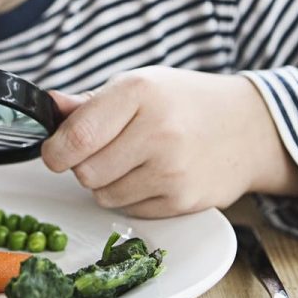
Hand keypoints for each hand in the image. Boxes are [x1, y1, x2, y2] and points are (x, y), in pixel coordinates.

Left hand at [40, 67, 297, 216]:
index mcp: (140, 92)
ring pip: (104, 195)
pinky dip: (132, 198)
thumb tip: (49, 105)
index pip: (77, 136)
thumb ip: (90, 103)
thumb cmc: (186, 103)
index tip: (55, 152)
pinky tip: (153, 175)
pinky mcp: (183, 200)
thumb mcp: (139, 86)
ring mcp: (172, 170)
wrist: (248, 128)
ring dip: (108, 183)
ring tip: (134, 161)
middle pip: (86, 171)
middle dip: (84, 166)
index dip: (56, 151)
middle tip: (105, 151)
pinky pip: (130, 211)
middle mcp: (158, 131)